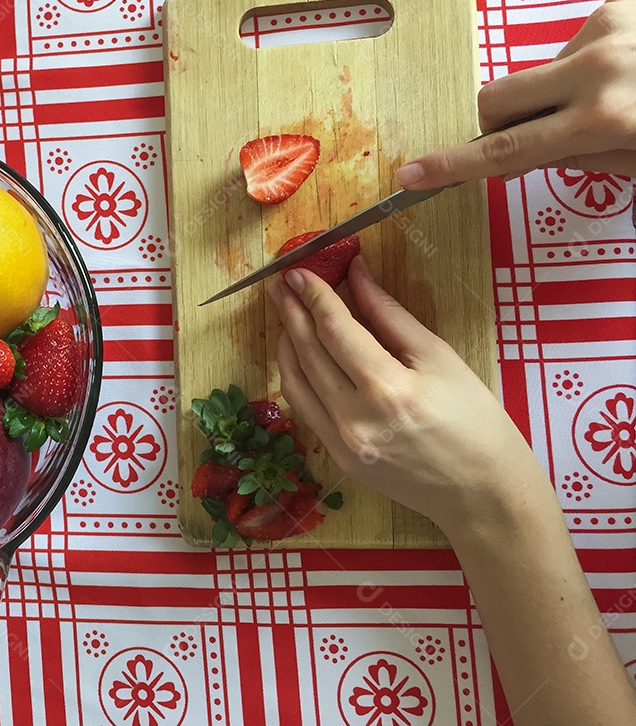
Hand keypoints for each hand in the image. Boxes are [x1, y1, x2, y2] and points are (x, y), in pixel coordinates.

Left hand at [271, 257, 550, 534]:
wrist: (483, 493)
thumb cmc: (476, 421)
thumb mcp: (441, 358)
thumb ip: (390, 315)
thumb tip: (356, 275)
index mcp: (388, 389)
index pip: (335, 330)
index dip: (314, 296)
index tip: (299, 271)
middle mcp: (356, 418)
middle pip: (308, 352)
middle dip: (291, 312)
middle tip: (282, 283)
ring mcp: (342, 443)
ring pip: (296, 381)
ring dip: (287, 343)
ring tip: (288, 313)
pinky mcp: (338, 459)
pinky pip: (305, 408)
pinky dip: (298, 376)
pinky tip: (300, 355)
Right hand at [395, 0, 635, 189]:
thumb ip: (580, 156)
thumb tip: (529, 155)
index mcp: (603, 118)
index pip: (505, 149)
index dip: (453, 165)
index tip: (412, 173)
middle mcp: (597, 68)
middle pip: (498, 98)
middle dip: (500, 119)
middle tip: (533, 129)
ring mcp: (607, 27)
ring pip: (546, 68)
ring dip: (565, 85)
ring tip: (614, 89)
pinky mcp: (621, 0)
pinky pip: (582, 35)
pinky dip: (595, 54)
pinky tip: (629, 61)